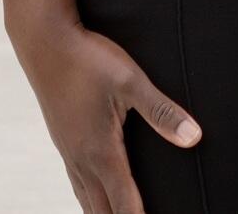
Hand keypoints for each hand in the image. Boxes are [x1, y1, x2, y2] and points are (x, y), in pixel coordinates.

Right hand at [5, 0, 200, 213]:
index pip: (125, 203)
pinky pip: (77, 184)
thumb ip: (161, 112)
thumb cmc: (88, 59)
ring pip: (86, 200)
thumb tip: (193, 137)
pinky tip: (94, 199)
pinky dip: (90, 201)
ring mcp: (68, 152)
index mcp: (101, 151)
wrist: (44, 41)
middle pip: (103, 210)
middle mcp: (81, 159)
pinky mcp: (63, 141)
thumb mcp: (130, 81)